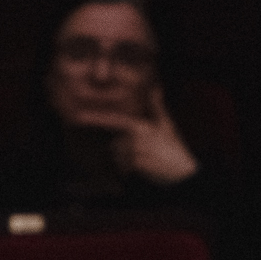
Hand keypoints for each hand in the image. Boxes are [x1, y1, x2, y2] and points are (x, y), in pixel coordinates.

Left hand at [72, 87, 199, 185]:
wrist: (183, 171)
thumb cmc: (174, 148)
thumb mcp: (167, 124)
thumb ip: (157, 106)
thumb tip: (156, 88)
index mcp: (139, 125)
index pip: (112, 120)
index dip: (93, 118)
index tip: (77, 116)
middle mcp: (134, 136)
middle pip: (114, 143)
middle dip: (123, 150)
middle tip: (145, 153)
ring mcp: (134, 150)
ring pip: (117, 156)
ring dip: (126, 161)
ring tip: (147, 161)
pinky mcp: (135, 164)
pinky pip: (123, 168)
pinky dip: (130, 171)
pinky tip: (144, 169)